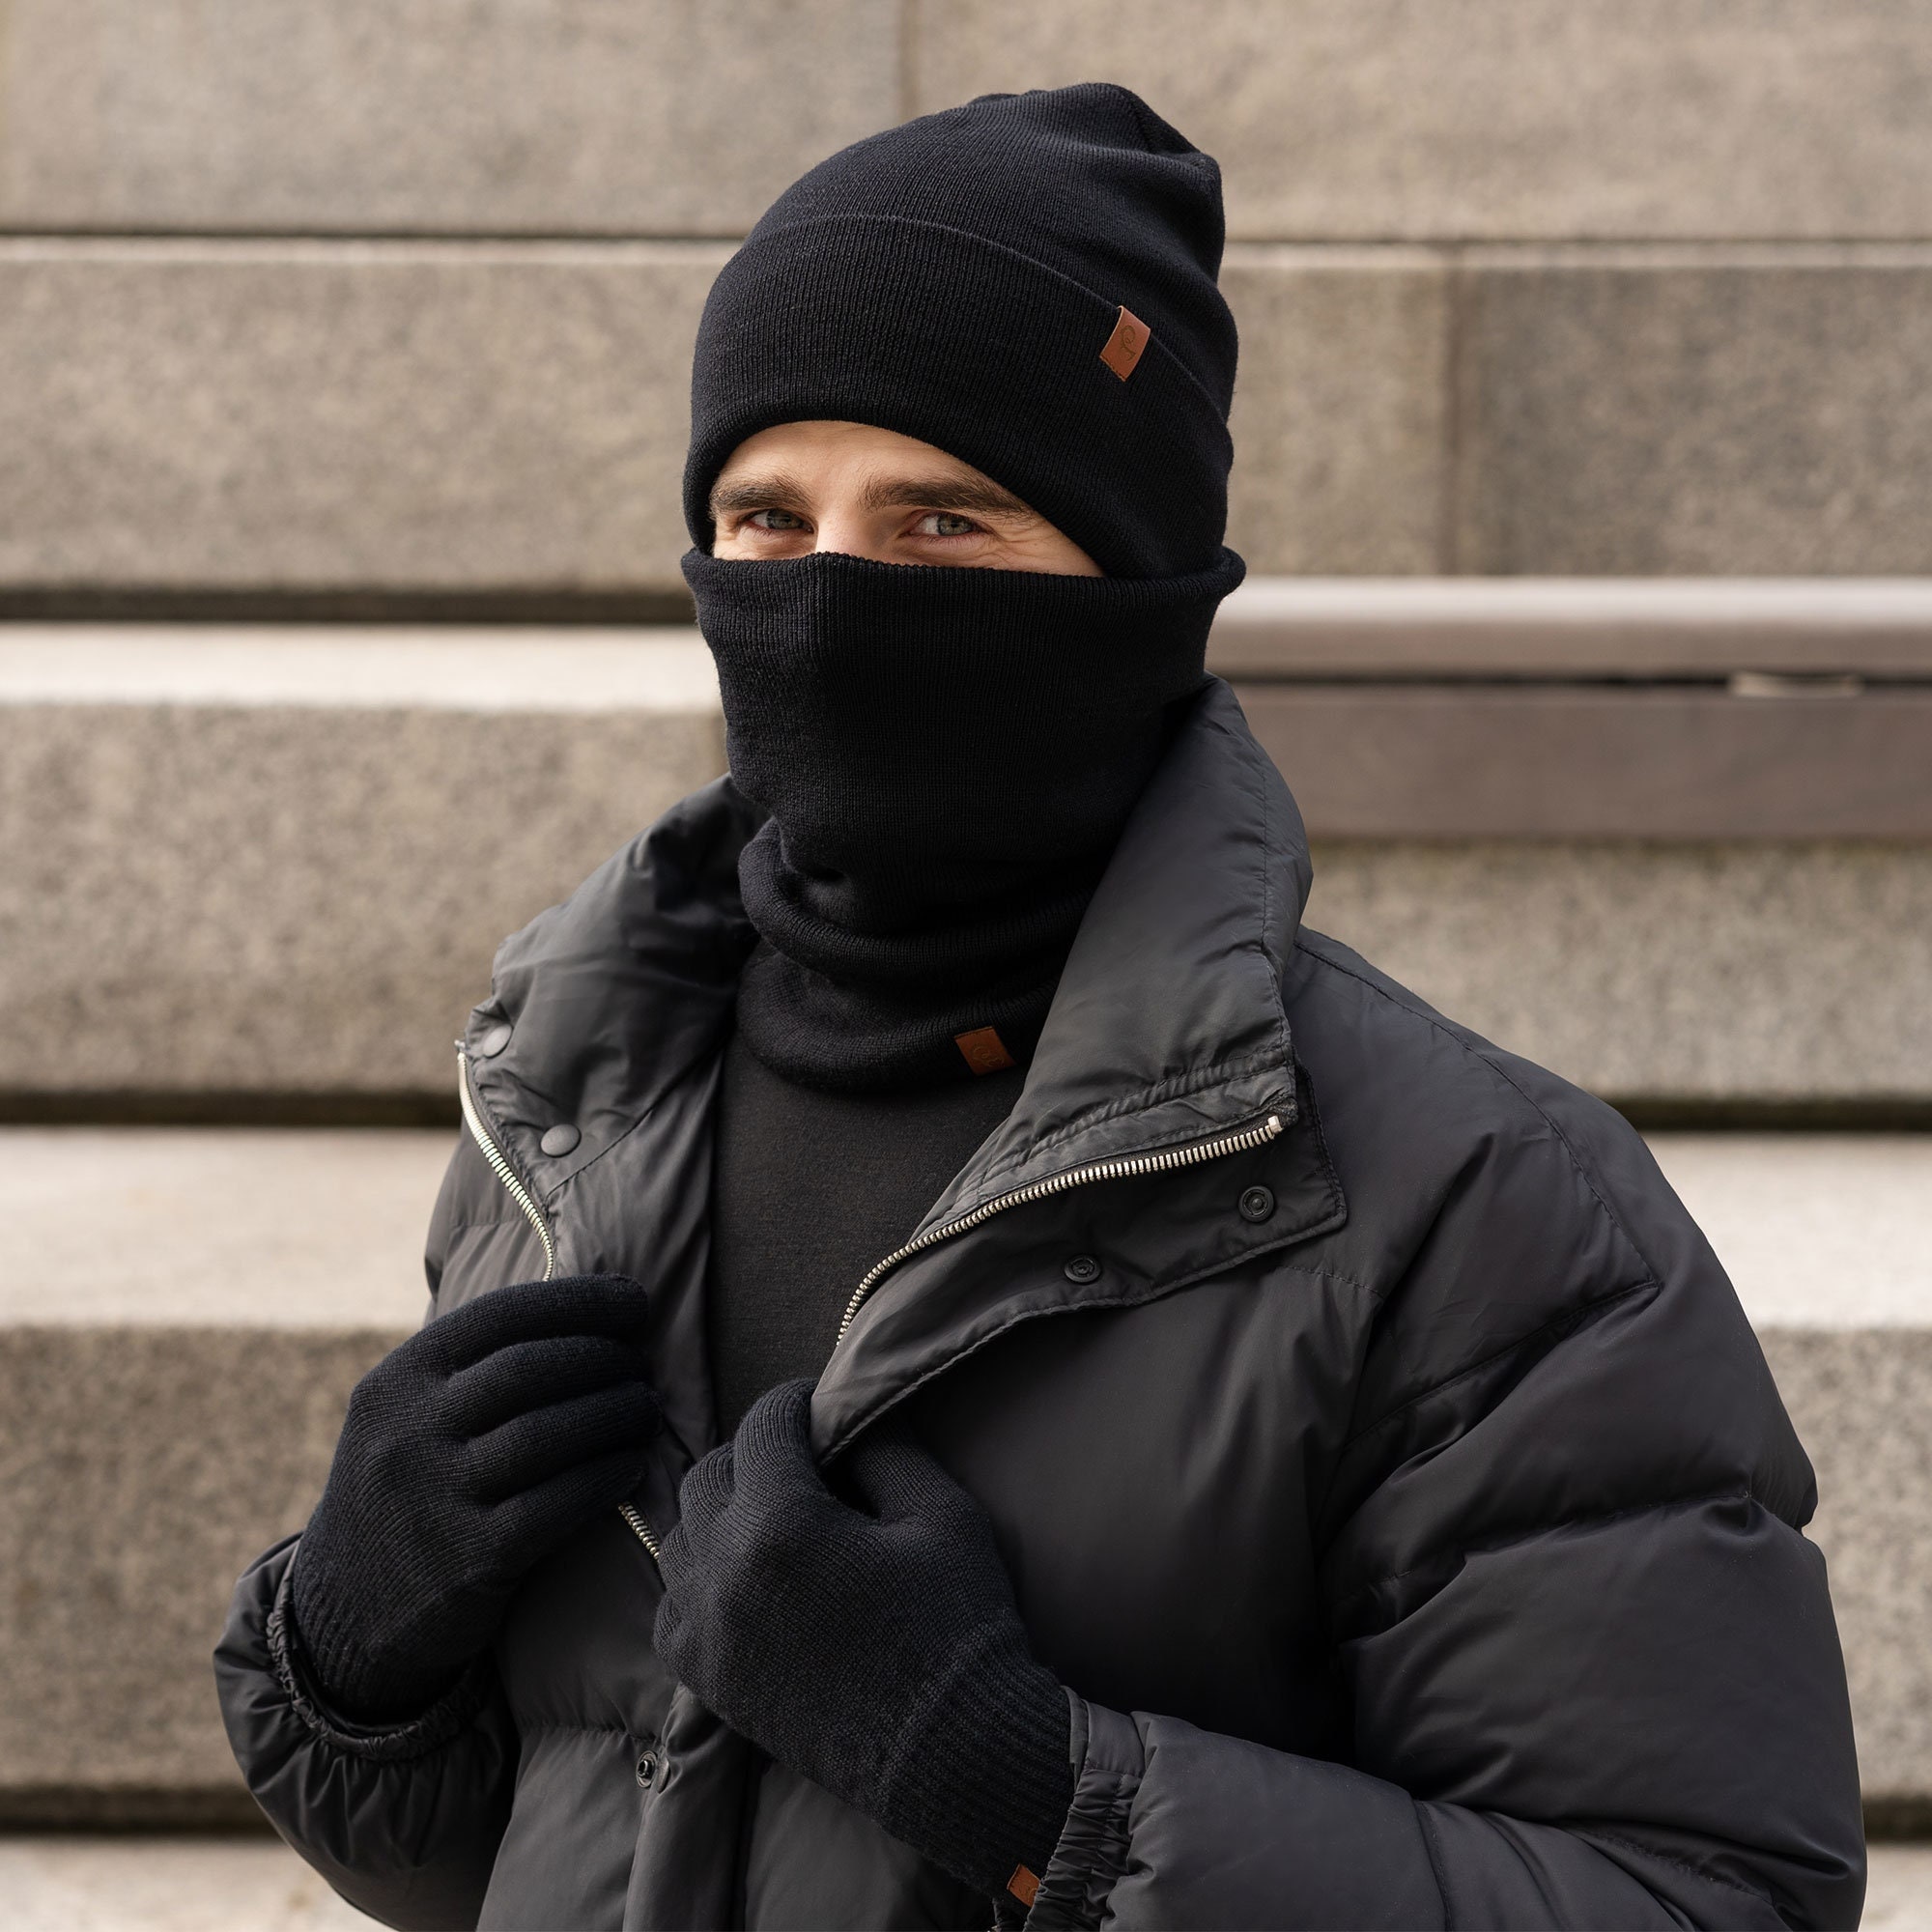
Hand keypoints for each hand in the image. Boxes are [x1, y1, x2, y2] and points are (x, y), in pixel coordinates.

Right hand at [290, 1274, 659, 1719]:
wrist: (343, 1614)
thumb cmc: (407, 1490)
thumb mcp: (404, 1415)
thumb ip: (470, 1367)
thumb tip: (588, 1312)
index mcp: (398, 1381)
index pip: (501, 1315)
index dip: (581, 1301)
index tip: (635, 1301)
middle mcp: (409, 1433)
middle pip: (530, 1370)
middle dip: (605, 1358)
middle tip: (643, 1366)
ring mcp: (435, 1498)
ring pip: (547, 1434)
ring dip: (616, 1414)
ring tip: (645, 1410)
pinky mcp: (469, 1562)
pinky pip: (555, 1505)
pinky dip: (604, 1477)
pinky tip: (631, 1465)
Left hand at [655, 1381, 1070, 1899]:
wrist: (952, 1753)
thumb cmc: (957, 1626)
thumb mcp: (941, 1513)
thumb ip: (887, 1450)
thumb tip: (848, 1421)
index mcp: (780, 1525)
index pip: (763, 1427)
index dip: (794, 1402)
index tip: (818, 1401)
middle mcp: (723, 1575)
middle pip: (706, 1475)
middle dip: (752, 1452)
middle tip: (801, 1456)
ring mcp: (707, 1634)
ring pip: (679, 1538)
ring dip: (719, 1512)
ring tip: (774, 1513)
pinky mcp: (708, 1681)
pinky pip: (672, 1607)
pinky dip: (698, 1580)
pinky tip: (746, 1579)